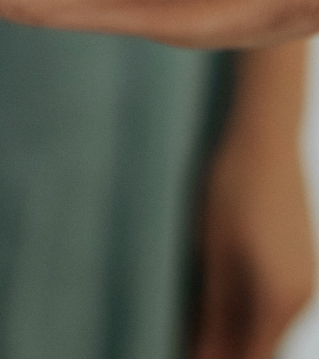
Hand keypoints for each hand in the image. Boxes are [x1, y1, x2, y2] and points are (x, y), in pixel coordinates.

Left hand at [193, 43, 313, 358]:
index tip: (173, 355)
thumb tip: (196, 355)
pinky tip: (207, 303)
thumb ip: (210, 313)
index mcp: (277, 300)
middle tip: (173, 343)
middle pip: (256, 348)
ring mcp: (301, 281)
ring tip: (185, 329)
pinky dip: (239, 313)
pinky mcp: (295, 265)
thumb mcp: (211, 253)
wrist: (263, 138)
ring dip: (228, 335)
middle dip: (219, 353)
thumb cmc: (232, 189)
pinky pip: (267, 305)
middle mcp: (298, 298)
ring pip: (261, 328)